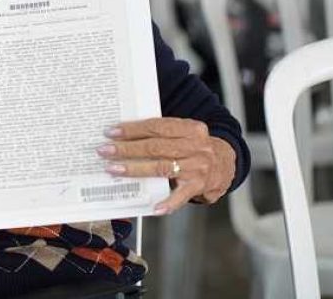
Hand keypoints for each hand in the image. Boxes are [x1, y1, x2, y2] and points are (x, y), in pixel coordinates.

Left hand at [97, 118, 235, 214]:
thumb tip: (125, 136)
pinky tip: (153, 207)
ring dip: (136, 169)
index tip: (111, 132)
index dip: (133, 129)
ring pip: (162, 168)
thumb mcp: (185, 133)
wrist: (227, 163)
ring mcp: (199, 167)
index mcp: (191, 128)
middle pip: (156, 147)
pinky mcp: (200, 186)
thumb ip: (162, 133)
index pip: (157, 126)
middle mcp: (196, 147)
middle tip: (105, 150)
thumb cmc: (196, 147)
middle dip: (127, 149)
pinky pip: (181, 195)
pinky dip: (168, 202)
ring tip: (114, 169)